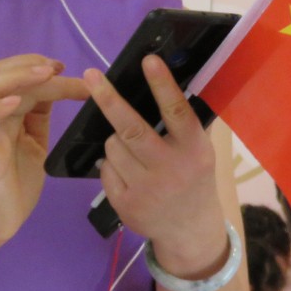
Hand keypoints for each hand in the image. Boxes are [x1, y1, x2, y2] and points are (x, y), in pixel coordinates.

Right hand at [0, 54, 87, 249]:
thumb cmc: (17, 182)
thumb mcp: (37, 142)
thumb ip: (41, 117)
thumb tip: (65, 87)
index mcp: (10, 112)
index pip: (20, 77)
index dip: (39, 66)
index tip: (64, 66)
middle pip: (1, 74)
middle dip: (29, 65)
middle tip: (55, 68)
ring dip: (16, 78)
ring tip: (43, 76)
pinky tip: (14, 104)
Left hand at [85, 54, 224, 274]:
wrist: (190, 230)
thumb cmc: (193, 177)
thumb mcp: (200, 150)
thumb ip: (184, 123)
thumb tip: (164, 80)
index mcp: (193, 149)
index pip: (176, 111)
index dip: (162, 84)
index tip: (148, 60)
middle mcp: (171, 168)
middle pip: (131, 128)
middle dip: (108, 99)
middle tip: (90, 75)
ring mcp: (147, 189)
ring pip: (112, 146)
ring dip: (114, 140)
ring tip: (132, 149)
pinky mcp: (127, 205)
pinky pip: (105, 170)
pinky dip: (111, 164)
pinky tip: (127, 172)